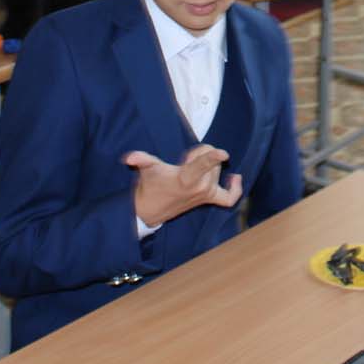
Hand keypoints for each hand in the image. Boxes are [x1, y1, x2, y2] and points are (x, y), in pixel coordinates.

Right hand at [126, 144, 242, 226]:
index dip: (212, 156)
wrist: (151, 209)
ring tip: (191, 168)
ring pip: (219, 169)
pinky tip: (235, 178)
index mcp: (186, 177)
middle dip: (201, 154)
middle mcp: (201, 186)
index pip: (203, 164)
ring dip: (209, 165)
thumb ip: (141, 160)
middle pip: (213, 159)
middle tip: (184, 161)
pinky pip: (229, 198)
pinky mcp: (210, 199)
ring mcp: (207, 194)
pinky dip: (235, 189)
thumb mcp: (147, 169)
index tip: (223, 153)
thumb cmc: (150, 185)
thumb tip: (129, 157)